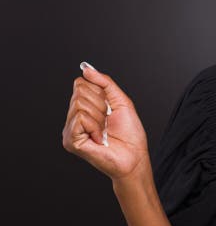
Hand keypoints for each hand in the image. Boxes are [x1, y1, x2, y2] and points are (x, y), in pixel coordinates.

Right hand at [62, 62, 149, 182]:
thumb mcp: (121, 101)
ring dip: (100, 117)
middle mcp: (74, 117)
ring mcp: (70, 130)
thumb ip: (105, 83)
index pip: (81, 83)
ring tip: (104, 131)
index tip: (109, 107)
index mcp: (84, 107)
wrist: (134, 157)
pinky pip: (79, 119)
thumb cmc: (130, 134)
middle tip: (108, 121)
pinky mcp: (70, 141)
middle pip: (80, 91)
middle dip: (101, 104)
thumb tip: (86, 68)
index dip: (100, 92)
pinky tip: (100, 138)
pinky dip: (96, 126)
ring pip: (79, 104)